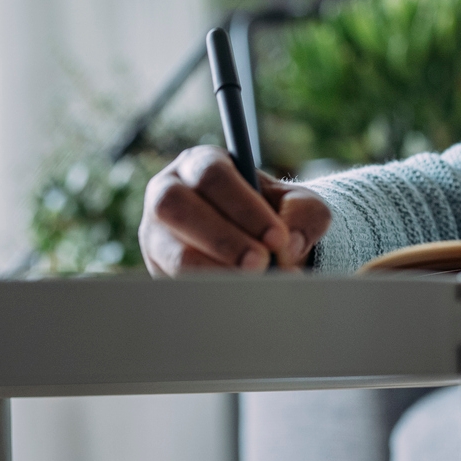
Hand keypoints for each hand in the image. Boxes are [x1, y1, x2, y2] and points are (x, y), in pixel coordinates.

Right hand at [141, 146, 330, 275]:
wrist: (258, 247)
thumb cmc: (272, 216)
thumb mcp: (298, 205)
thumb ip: (304, 213)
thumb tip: (289, 244)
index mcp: (201, 163)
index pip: (213, 176)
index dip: (243, 207)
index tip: (276, 237)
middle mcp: (168, 192)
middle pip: (176, 206)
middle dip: (222, 238)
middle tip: (261, 263)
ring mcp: (156, 233)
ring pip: (171, 251)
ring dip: (213, 269)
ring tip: (253, 282)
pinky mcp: (157, 269)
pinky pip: (173, 282)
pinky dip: (207, 292)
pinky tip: (235, 296)